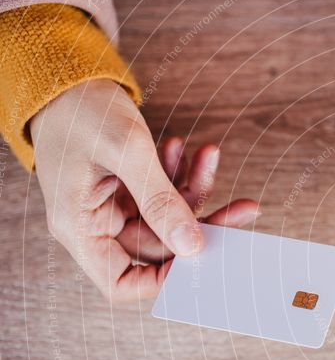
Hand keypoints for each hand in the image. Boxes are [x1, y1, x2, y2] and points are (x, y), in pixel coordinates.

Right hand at [31, 79, 259, 302]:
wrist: (64, 76)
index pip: (122, 283)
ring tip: (210, 156)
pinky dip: (180, 175)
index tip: (203, 259)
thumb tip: (193, 246)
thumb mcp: (126, 151)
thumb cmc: (80, 108)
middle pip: (159, 248)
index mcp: (79, 229)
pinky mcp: (126, 190)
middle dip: (201, 223)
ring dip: (194, 190)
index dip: (164, 280)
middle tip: (244, 207)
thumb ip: (160, 199)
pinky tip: (188, 151)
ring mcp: (112, 208)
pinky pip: (163, 195)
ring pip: (169, 220)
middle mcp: (95, 225)